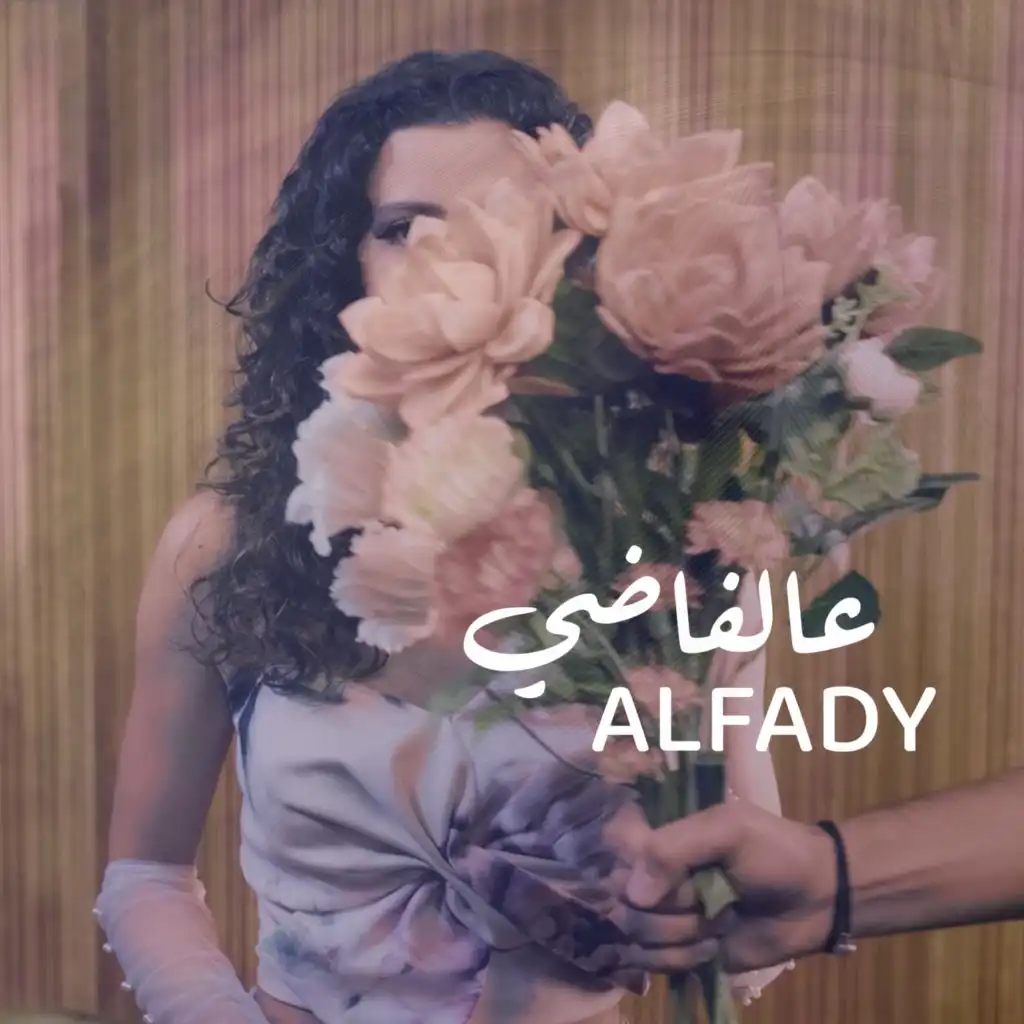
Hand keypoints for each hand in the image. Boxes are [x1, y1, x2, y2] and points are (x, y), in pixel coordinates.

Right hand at [617, 798, 837, 973]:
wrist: (817, 898)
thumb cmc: (773, 851)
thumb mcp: (726, 830)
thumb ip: (674, 848)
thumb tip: (632, 893)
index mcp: (661, 838)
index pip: (613, 848)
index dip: (627, 865)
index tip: (663, 872)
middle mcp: (655, 877)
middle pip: (621, 899)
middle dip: (665, 908)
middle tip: (703, 900)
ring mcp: (665, 916)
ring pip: (635, 934)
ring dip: (677, 935)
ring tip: (716, 922)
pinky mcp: (677, 953)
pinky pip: (652, 963)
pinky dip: (682, 958)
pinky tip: (713, 946)